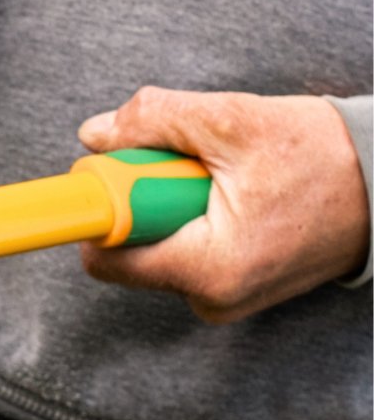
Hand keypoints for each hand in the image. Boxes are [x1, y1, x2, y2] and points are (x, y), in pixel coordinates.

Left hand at [77, 87, 369, 323]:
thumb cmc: (324, 157)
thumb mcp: (233, 120)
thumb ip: (152, 122)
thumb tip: (94, 135)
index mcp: (208, 270)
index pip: (105, 257)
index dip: (102, 207)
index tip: (114, 171)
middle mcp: (211, 299)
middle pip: (129, 245)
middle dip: (146, 196)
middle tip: (192, 164)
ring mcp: (223, 299)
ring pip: (157, 243)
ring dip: (173, 202)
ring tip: (227, 178)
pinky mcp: (232, 288)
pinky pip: (184, 248)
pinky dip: (194, 214)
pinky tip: (236, 195)